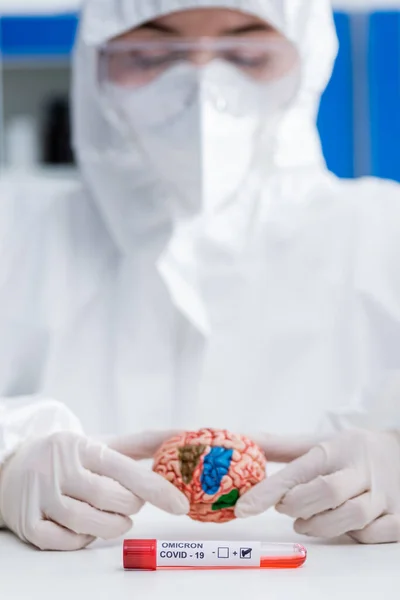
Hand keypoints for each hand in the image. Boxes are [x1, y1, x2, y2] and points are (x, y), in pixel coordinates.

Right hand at [0, 430, 187, 550]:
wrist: (13, 465)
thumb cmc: (71, 456)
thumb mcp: (103, 443)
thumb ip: (144, 442)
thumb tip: (185, 433)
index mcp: (82, 446)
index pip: (125, 468)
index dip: (155, 489)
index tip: (180, 505)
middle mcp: (59, 468)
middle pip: (110, 499)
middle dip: (131, 506)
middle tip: (132, 501)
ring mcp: (41, 496)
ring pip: (88, 523)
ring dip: (113, 526)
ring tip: (118, 517)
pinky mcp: (28, 522)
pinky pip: (64, 542)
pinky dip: (83, 540)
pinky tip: (88, 528)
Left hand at [235, 429, 399, 543]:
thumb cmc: (351, 450)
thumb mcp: (318, 442)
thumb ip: (280, 446)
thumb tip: (244, 440)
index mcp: (336, 449)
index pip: (298, 470)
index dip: (268, 492)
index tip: (244, 508)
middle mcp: (361, 469)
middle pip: (327, 492)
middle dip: (299, 505)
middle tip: (285, 508)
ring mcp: (383, 494)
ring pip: (353, 517)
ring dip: (322, 525)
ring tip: (305, 521)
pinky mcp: (399, 515)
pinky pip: (374, 534)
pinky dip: (354, 535)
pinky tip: (343, 526)